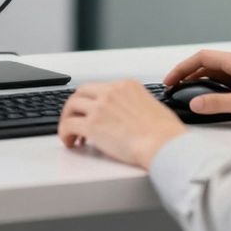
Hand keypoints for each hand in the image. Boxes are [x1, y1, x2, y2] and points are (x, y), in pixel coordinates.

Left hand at [58, 80, 186, 169]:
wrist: (164, 145)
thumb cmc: (165, 133)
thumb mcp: (153, 106)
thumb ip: (137, 105)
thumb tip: (130, 115)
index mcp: (126, 85)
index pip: (101, 88)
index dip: (93, 101)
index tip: (91, 111)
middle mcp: (111, 92)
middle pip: (81, 92)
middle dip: (75, 106)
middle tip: (74, 119)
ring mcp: (100, 107)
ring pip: (71, 106)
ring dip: (68, 119)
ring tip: (71, 134)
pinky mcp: (92, 124)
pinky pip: (68, 125)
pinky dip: (64, 133)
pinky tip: (70, 142)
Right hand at [162, 49, 230, 124]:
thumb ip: (217, 103)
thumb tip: (194, 103)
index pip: (202, 58)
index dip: (182, 67)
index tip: (170, 80)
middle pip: (208, 63)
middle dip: (188, 73)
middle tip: (174, 87)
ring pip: (217, 71)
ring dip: (201, 79)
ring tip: (187, 92)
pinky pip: (227, 79)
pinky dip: (214, 85)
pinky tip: (210, 96)